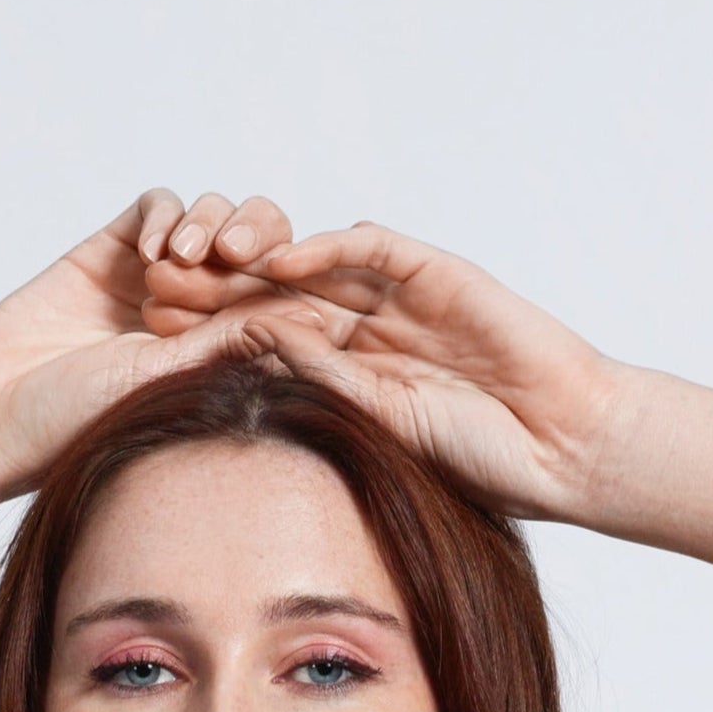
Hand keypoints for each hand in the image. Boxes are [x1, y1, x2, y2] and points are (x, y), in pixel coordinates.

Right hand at [0, 190, 296, 497]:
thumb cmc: (87, 422)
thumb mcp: (176, 380)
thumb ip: (242, 340)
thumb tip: (321, 315)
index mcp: (228, 353)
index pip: (286, 297)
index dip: (295, 279)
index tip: (294, 282)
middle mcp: (201, 312)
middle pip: (260, 244)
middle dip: (256, 240)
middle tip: (237, 255)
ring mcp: (158, 277)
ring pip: (214, 217)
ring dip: (206, 229)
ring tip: (176, 266)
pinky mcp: (115, 248)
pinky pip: (159, 205)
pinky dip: (163, 217)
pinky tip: (148, 254)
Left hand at [152, 224, 632, 524]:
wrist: (561, 444)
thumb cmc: (482, 465)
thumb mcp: (379, 430)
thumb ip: (319, 386)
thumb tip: (248, 354)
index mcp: (350, 374)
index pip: (267, 344)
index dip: (211, 340)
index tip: (151, 348)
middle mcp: (369, 328)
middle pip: (278, 294)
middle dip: (218, 288)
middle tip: (155, 286)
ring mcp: (401, 297)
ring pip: (314, 264)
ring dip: (256, 257)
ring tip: (200, 258)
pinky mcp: (435, 272)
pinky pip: (369, 247)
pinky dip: (323, 247)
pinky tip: (275, 255)